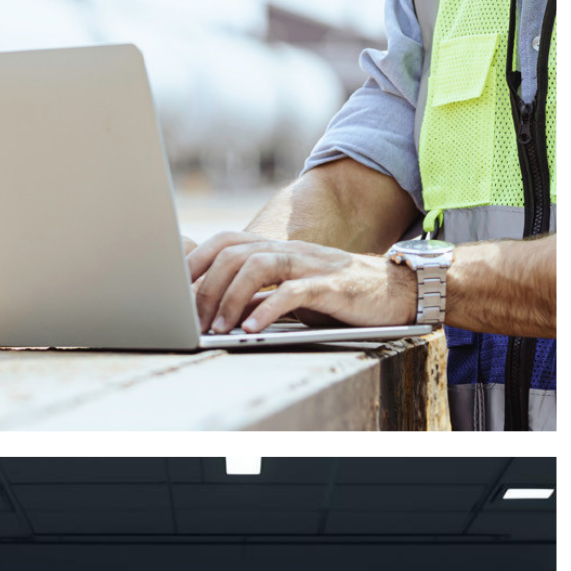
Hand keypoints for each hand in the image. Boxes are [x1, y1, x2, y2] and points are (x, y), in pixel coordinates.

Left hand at [187, 231, 416, 334]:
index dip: (195, 259)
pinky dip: (267, 309)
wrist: (397, 293)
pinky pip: (292, 291)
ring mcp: (311, 265)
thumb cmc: (342, 296)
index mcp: (278, 249)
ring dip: (231, 299)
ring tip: (218, 328)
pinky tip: (252, 329)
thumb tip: (219, 308)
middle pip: (234, 252)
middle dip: (207, 286)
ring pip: (258, 266)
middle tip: (195, 319)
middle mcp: (291, 250)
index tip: (173, 288)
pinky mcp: (332, 285)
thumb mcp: (294, 292)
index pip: (226, 241)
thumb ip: (261, 293)